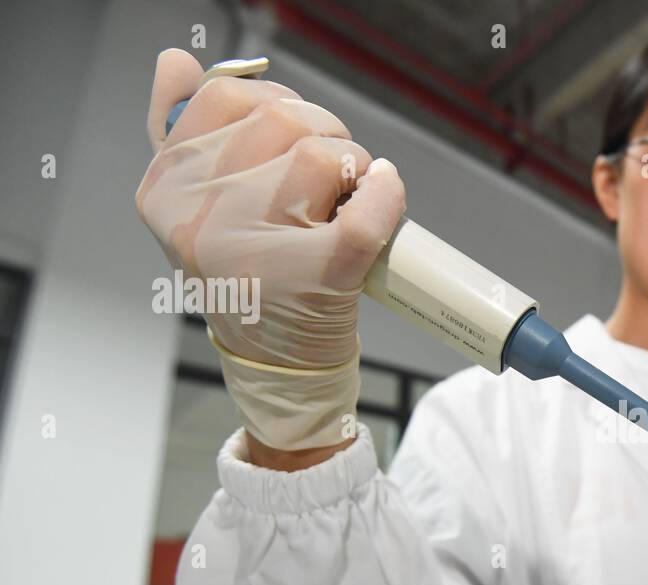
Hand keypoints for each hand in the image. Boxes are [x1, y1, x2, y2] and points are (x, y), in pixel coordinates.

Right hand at [135, 49, 405, 448]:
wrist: (275, 365)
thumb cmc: (247, 275)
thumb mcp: (194, 207)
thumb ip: (180, 130)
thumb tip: (177, 61)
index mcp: (166, 189)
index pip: (227, 99)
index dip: (277, 105)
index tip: (296, 137)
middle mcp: (200, 219)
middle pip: (283, 120)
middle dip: (326, 132)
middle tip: (336, 171)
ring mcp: (257, 252)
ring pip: (323, 157)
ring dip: (354, 164)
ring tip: (350, 196)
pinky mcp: (315, 281)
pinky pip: (363, 217)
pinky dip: (386, 195)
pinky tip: (385, 191)